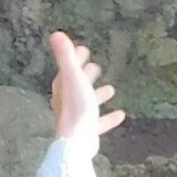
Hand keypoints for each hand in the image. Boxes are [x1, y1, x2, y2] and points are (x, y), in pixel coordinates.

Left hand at [47, 31, 126, 158]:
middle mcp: (67, 102)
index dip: (74, 58)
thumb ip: (66, 57)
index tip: (83, 49)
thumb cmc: (76, 108)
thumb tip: (55, 34)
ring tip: (111, 88)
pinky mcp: (87, 131)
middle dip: (85, 75)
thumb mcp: (73, 78)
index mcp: (63, 87)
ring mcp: (77, 117)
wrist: (77, 142)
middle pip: (77, 85)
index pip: (67, 69)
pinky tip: (121, 114)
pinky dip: (108, 117)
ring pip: (87, 102)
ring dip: (97, 95)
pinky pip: (98, 121)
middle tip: (96, 66)